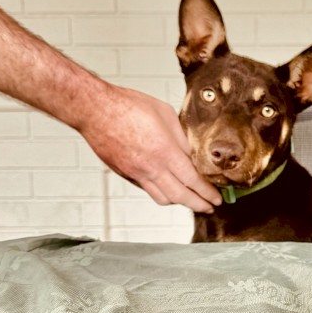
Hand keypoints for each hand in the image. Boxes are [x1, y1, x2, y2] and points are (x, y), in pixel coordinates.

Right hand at [78, 86, 221, 212]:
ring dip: (180, 202)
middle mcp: (150, 167)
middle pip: (180, 197)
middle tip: (210, 206)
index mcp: (164, 151)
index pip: (192, 180)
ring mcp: (136, 173)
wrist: (94, 109)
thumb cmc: (127, 106)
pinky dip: (162, 192)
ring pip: (162, 198)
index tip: (217, 197)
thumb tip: (192, 153)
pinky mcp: (125, 174)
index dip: (207, 192)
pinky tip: (169, 186)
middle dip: (198, 204)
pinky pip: (148, 190)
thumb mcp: (165, 114)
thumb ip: (181, 137)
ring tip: (192, 200)